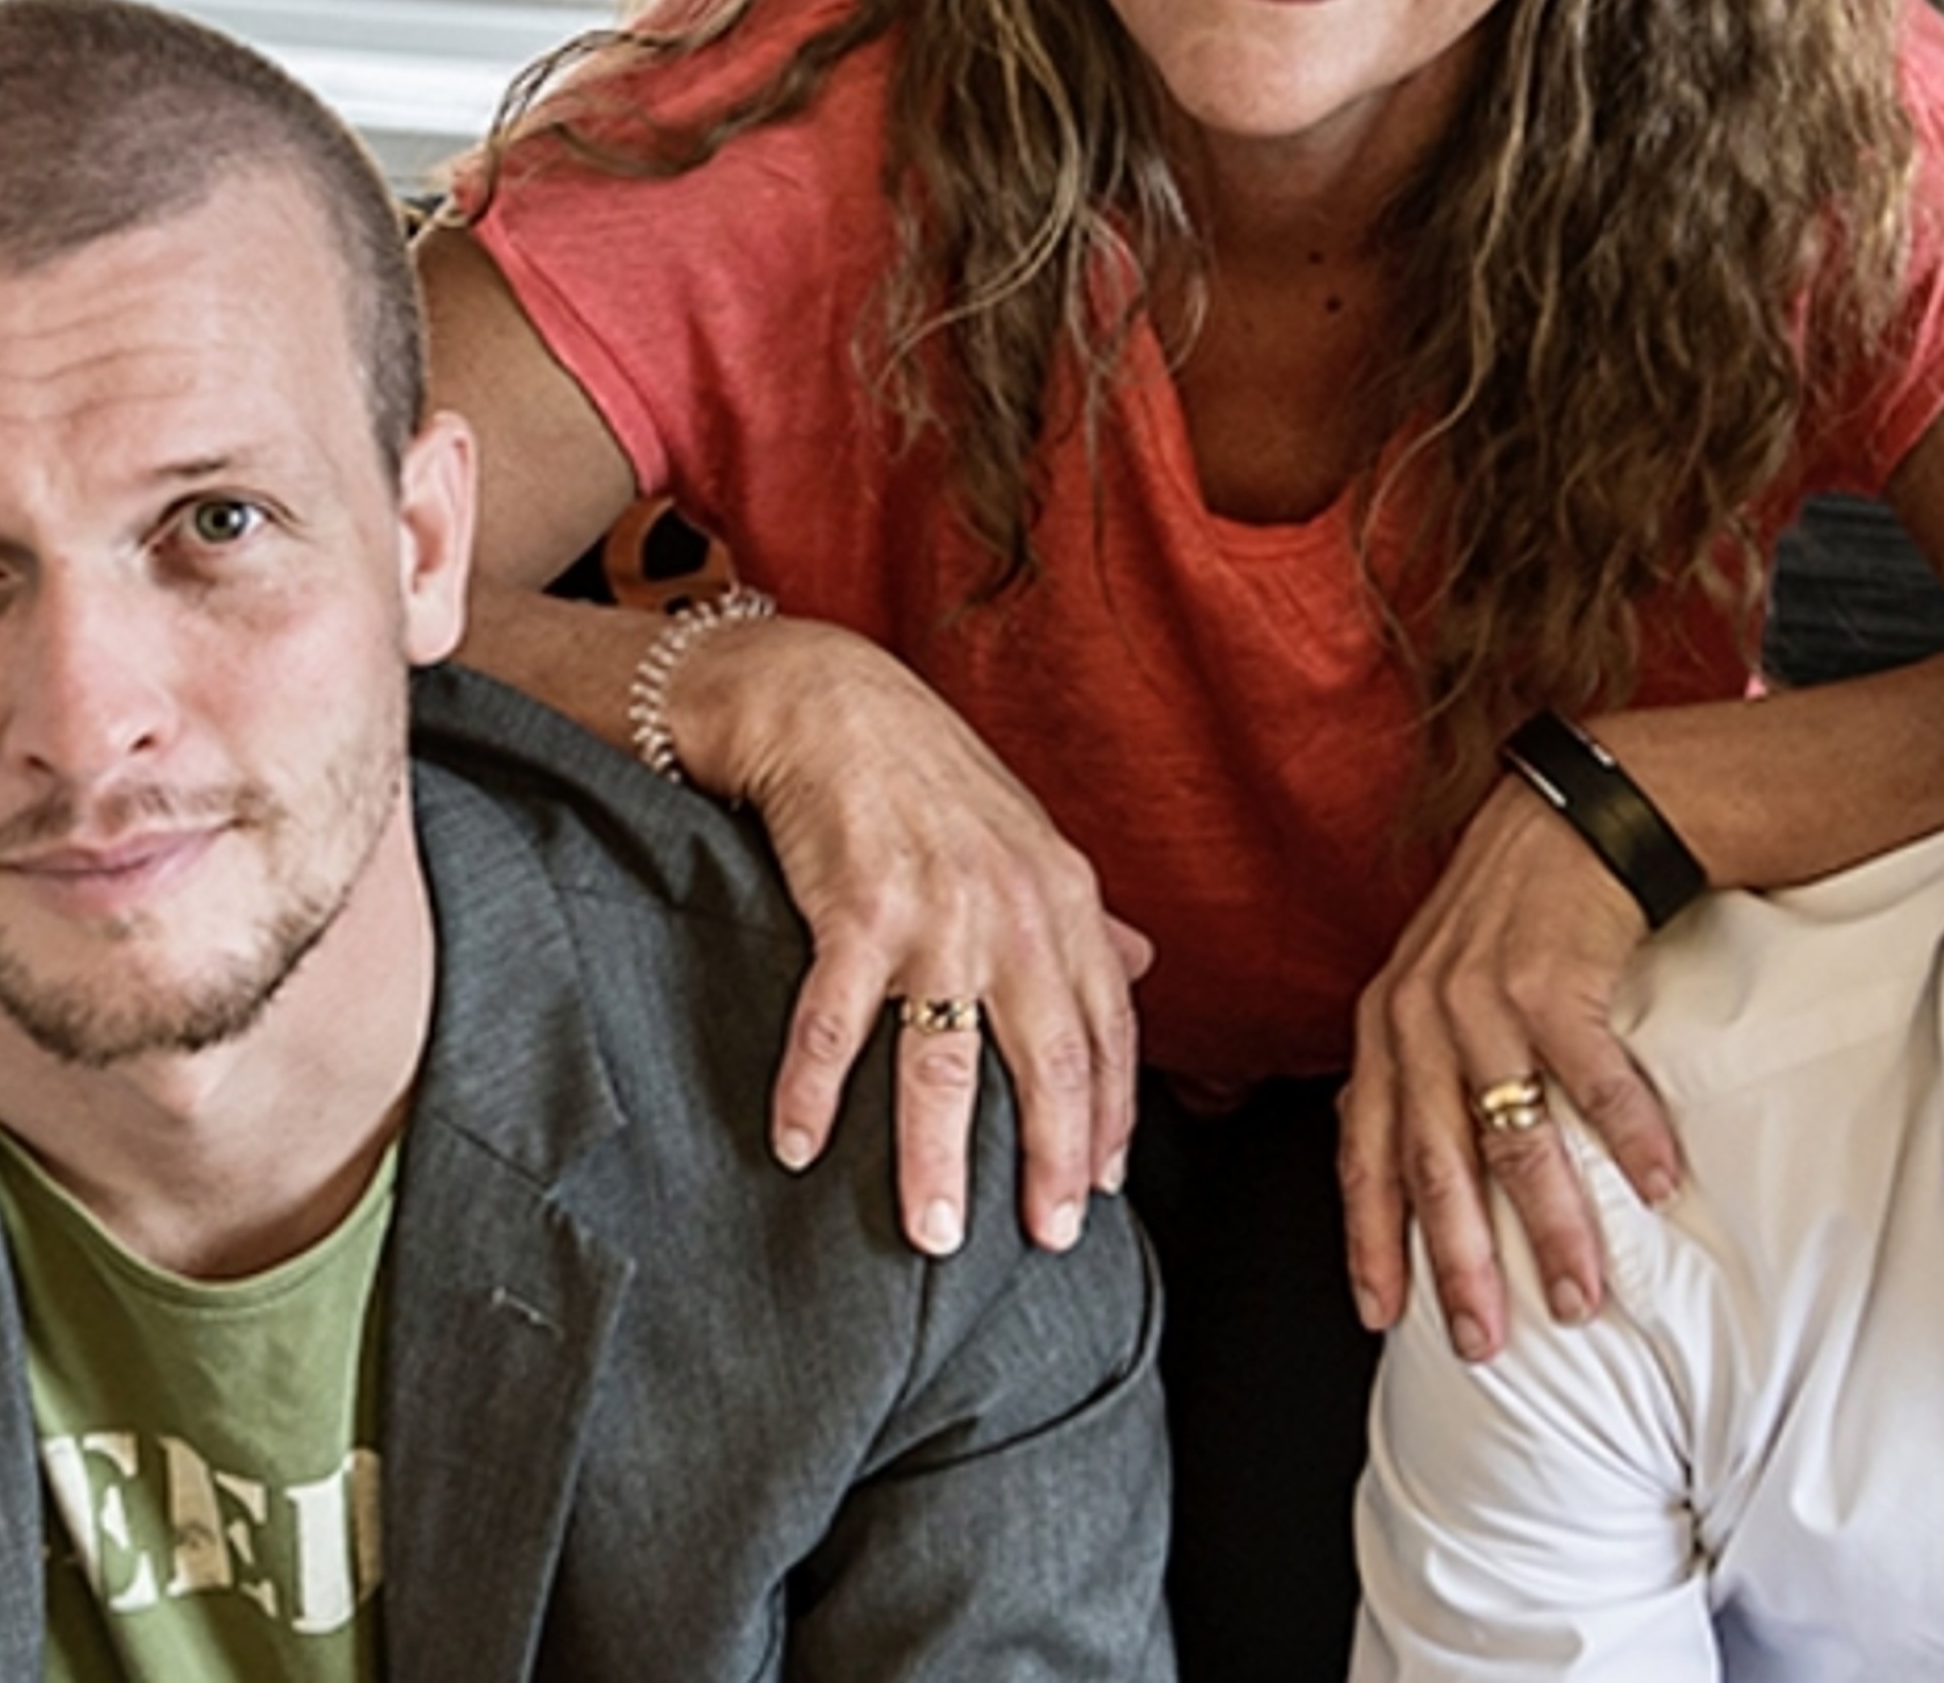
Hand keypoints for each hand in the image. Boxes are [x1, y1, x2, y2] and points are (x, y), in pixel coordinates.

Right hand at [686, 617, 1150, 1258]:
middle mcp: (1014, 912)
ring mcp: (936, 913)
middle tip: (1046, 1242)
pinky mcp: (855, 910)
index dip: (1108, 1118)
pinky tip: (797, 1147)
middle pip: (1049, 1059)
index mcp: (1065, 901)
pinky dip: (813, 1091)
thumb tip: (1147, 965)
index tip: (1097, 1192)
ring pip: (943, 1062)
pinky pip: (834, 1024)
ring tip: (929, 1234)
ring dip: (935, 1156)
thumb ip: (1086, 917)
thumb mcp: (1030, 840)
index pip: (1107, 1030)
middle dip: (1050, 1161)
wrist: (831, 702)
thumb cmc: (930, 780)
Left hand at [1341, 774, 1676, 1362]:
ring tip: (1582, 1294)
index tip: (1382, 1315)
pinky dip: (1630, 1137)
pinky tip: (1662, 1187)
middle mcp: (1421, 1016)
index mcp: (1383, 1027)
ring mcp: (1486, 997)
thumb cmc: (1508, 919)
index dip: (1370, 1237)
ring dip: (1554, 1226)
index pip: (1363, 1150)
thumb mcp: (1432, 987)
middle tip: (1484, 1341)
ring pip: (1516, 1136)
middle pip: (1436, 1164)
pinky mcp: (1556, 977)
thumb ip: (1415, 1071)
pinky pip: (1596, 1078)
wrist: (1570, 817)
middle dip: (1460, 1263)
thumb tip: (1406, 1178)